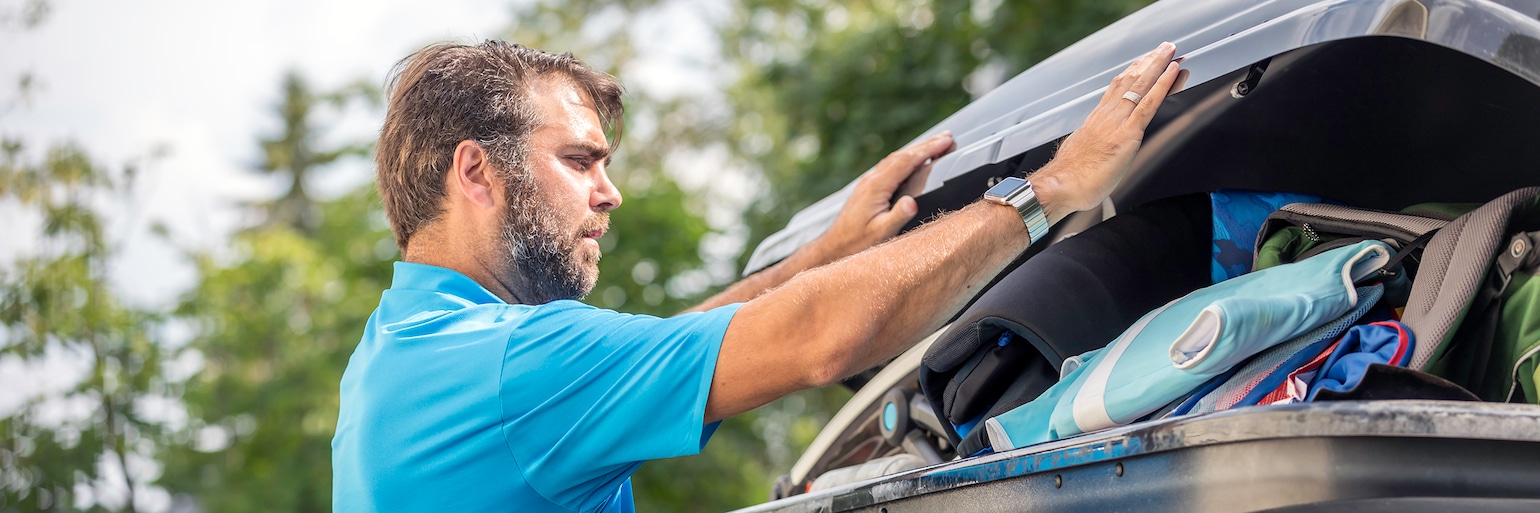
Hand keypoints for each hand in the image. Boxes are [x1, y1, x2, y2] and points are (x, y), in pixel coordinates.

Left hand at [811, 132, 955, 261]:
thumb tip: (912, 203)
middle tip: (946, 137)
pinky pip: (889, 166)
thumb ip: (897, 217)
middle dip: (926, 144)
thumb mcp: (881, 233)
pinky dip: (905, 159)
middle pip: (902, 155)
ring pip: (895, 159)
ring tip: (935, 145)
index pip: (906, 161)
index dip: (928, 149)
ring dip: (916, 150)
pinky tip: (911, 162)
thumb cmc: (856, 242)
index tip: (945, 141)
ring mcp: (868, 182)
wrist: (834, 246)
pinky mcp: (867, 188)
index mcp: (876, 186)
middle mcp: (871, 179)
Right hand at [1033, 42, 1187, 222]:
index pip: (1117, 89)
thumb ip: (1092, 148)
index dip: (1133, 73)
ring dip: (1158, 65)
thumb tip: (1096, 151)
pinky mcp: (1127, 134)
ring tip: (1171, 50)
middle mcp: (1106, 116)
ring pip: (1140, 86)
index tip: (1144, 62)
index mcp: (1095, 121)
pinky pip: (1149, 104)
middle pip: (1130, 81)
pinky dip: (1163, 85)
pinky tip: (1173, 73)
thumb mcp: (1081, 156)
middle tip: (1163, 47)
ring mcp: (1117, 123)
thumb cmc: (1068, 180)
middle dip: (1148, 62)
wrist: (1060, 186)